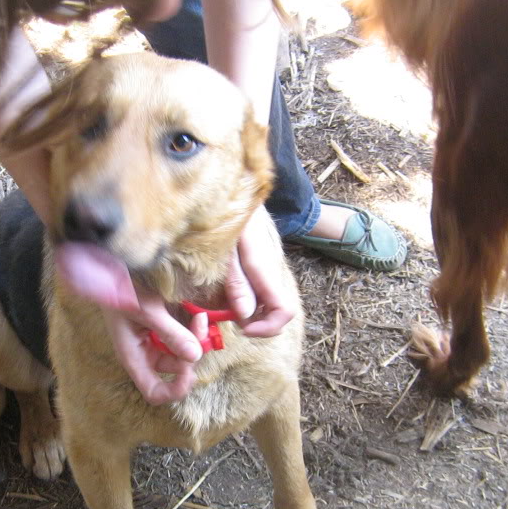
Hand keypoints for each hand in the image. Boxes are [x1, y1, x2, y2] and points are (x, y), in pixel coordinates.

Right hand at [103, 287, 207, 404]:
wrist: (115, 265)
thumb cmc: (122, 287)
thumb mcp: (147, 309)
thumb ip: (171, 333)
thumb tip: (196, 357)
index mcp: (135, 357)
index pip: (155, 392)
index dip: (175, 389)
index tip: (189, 369)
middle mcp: (145, 354)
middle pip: (175, 370)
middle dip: (192, 354)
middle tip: (200, 326)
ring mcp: (154, 341)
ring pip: (183, 353)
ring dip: (196, 339)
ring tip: (200, 317)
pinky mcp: (163, 328)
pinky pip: (184, 337)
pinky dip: (194, 330)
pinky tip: (198, 313)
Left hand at [225, 208, 295, 336]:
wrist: (237, 180)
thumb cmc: (224, 211)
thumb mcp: (223, 248)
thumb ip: (235, 281)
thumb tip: (246, 315)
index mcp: (265, 265)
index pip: (284, 310)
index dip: (266, 328)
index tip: (242, 328)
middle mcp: (274, 265)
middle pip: (281, 308)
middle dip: (257, 321)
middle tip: (229, 315)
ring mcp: (273, 260)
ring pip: (273, 298)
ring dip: (253, 308)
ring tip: (227, 300)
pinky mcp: (266, 256)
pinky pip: (265, 285)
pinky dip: (252, 294)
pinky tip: (232, 286)